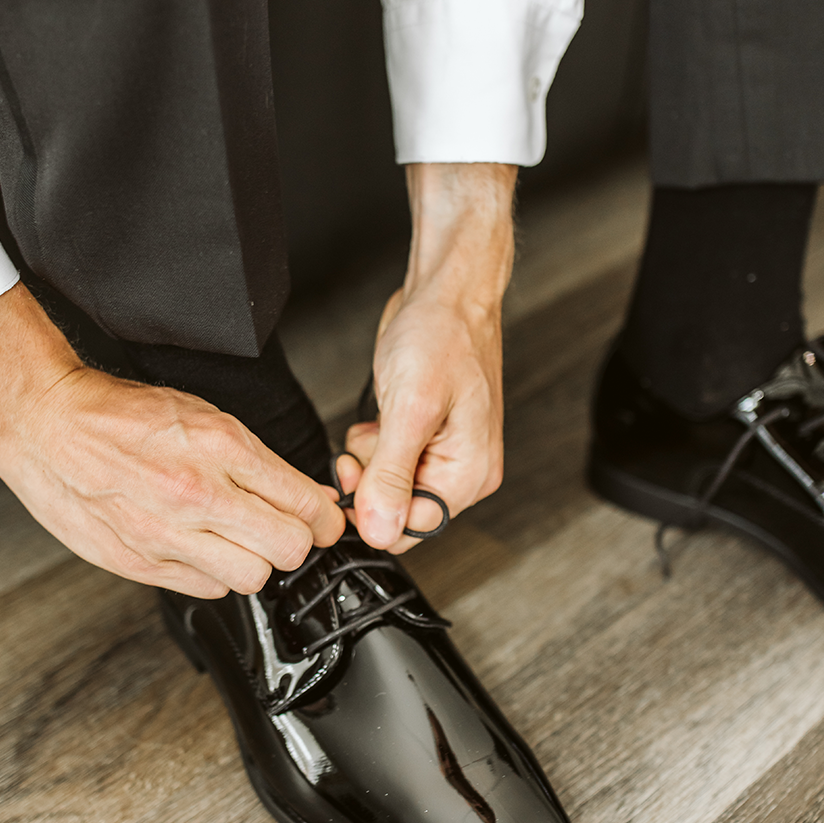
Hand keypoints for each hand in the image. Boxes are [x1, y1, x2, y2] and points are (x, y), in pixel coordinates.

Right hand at [0, 284, 344, 597]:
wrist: (48, 424)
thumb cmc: (122, 414)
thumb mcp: (204, 416)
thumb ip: (258, 461)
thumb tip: (308, 497)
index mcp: (221, 449)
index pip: (305, 504)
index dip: (324, 517)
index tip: (323, 519)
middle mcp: (199, 496)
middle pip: (289, 549)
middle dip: (296, 541)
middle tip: (285, 530)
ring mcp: (168, 536)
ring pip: (253, 578)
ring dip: (254, 562)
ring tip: (238, 540)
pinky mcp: (142, 563)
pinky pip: (207, 590)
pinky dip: (213, 574)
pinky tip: (200, 548)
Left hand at [345, 162, 515, 552]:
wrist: (444, 294)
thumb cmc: (442, 336)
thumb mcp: (411, 408)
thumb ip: (393, 475)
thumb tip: (381, 529)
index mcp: (471, 473)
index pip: (414, 527)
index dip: (374, 510)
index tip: (352, 478)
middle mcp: (463, 470)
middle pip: (400, 510)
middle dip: (371, 481)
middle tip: (363, 444)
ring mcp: (444, 454)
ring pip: (389, 488)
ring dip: (369, 461)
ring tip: (376, 424)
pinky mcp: (424, 437)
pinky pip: (388, 463)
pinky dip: (373, 446)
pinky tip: (379, 418)